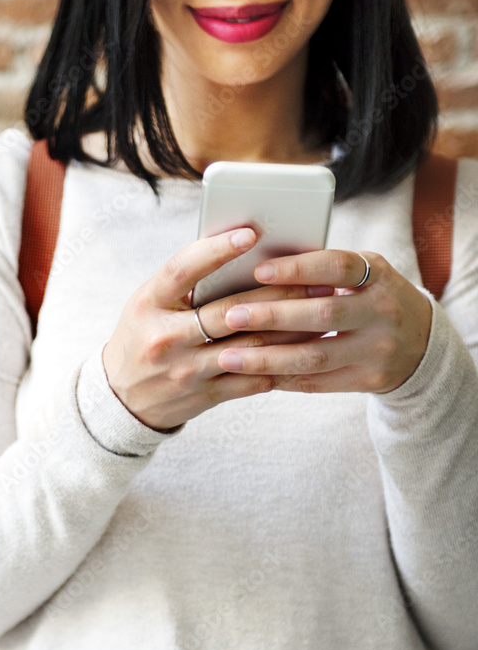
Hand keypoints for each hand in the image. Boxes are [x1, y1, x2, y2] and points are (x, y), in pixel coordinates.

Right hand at [102, 226, 332, 431]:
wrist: (121, 399)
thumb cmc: (142, 337)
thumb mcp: (148, 304)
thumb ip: (186, 283)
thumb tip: (244, 254)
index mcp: (148, 304)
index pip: (182, 270)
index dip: (216, 250)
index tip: (251, 233)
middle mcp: (165, 338)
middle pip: (229, 311)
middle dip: (278, 294)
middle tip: (316, 278)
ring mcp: (185, 370)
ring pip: (250, 347)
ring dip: (291, 329)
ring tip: (321, 311)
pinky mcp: (204, 396)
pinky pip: (252, 379)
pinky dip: (283, 363)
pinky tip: (306, 348)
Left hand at [216, 249, 432, 393]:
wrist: (421, 344)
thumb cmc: (369, 299)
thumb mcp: (361, 276)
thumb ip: (321, 272)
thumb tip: (254, 267)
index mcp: (378, 275)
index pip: (338, 266)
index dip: (298, 269)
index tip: (258, 271)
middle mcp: (383, 311)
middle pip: (323, 315)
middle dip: (272, 316)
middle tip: (231, 316)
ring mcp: (378, 349)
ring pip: (316, 356)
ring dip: (267, 358)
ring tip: (228, 357)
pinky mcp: (369, 380)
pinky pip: (317, 382)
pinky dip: (280, 378)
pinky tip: (249, 376)